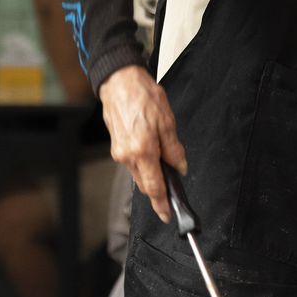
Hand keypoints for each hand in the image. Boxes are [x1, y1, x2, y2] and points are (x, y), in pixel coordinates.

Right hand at [98, 64, 185, 222]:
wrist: (119, 81)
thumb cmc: (142, 96)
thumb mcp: (167, 121)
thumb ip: (174, 149)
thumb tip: (179, 167)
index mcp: (142, 151)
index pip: (154, 187)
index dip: (162, 204)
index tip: (168, 215)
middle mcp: (127, 156)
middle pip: (146, 183)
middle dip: (159, 187)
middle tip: (173, 183)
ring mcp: (119, 152)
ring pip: (139, 173)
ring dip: (151, 173)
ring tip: (163, 157)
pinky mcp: (116, 146)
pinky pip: (132, 163)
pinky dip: (143, 163)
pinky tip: (151, 149)